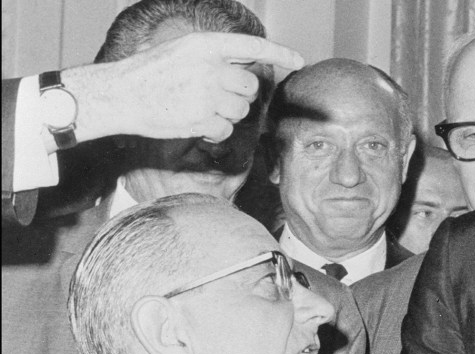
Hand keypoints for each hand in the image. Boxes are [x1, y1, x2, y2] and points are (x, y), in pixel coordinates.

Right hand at [69, 32, 303, 143]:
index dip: (280, 53)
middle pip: (251, 85)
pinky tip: (196, 123)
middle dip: (242, 94)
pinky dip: (215, 132)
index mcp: (205, 45)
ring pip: (241, 110)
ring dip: (228, 114)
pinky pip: (227, 131)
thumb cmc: (151, 73)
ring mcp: (207, 94)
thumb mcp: (182, 50)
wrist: (120, 95)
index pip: (252, 46)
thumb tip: (247, 66)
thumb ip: (214, 56)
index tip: (298, 60)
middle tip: (219, 95)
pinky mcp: (202, 120)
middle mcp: (210, 67)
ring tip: (200, 107)